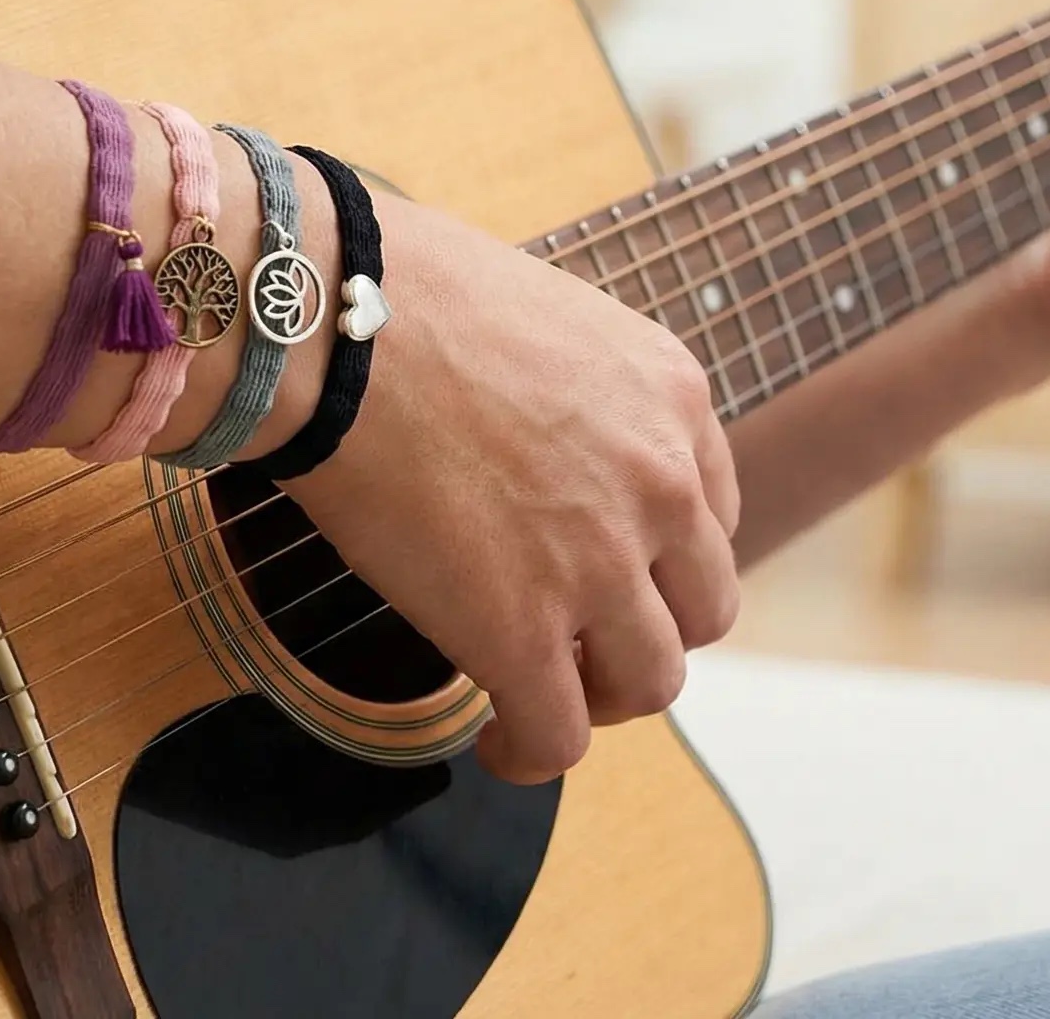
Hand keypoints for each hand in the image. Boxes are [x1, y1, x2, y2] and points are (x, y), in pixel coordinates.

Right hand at [283, 203, 740, 784]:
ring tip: (542, 692)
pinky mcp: (521, 631)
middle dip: (648, 631)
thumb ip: (580, 394)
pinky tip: (493, 741)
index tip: (617, 571)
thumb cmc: (408, 296)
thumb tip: (541, 434)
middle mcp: (662, 482)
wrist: (336, 321)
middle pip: (705, 607)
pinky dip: (530, 753)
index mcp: (675, 398)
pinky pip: (558, 735)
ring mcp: (603, 561)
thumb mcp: (551, 322)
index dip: (665, 557)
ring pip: (651, 682)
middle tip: (585, 638)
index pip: (713, 512)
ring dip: (599, 698)